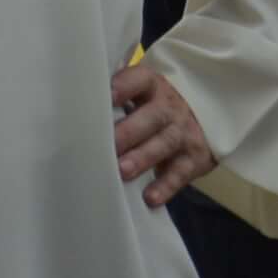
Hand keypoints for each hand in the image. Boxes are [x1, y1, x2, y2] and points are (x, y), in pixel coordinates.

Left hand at [111, 60, 213, 206]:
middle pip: (152, 116)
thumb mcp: (140, 93)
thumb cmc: (151, 106)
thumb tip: (72, 103)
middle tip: (108, 146)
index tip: (106, 97)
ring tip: (122, 171)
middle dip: (128, 132)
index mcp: (152, 86)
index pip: (140, 79)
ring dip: (143, 158)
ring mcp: (184, 133)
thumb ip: (115, 97)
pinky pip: (180, 173)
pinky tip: (150, 198)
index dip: (124, 86)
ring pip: (165, 143)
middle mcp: (170, 108)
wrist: (205, 119)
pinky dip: (166, 186)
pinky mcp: (195, 159)